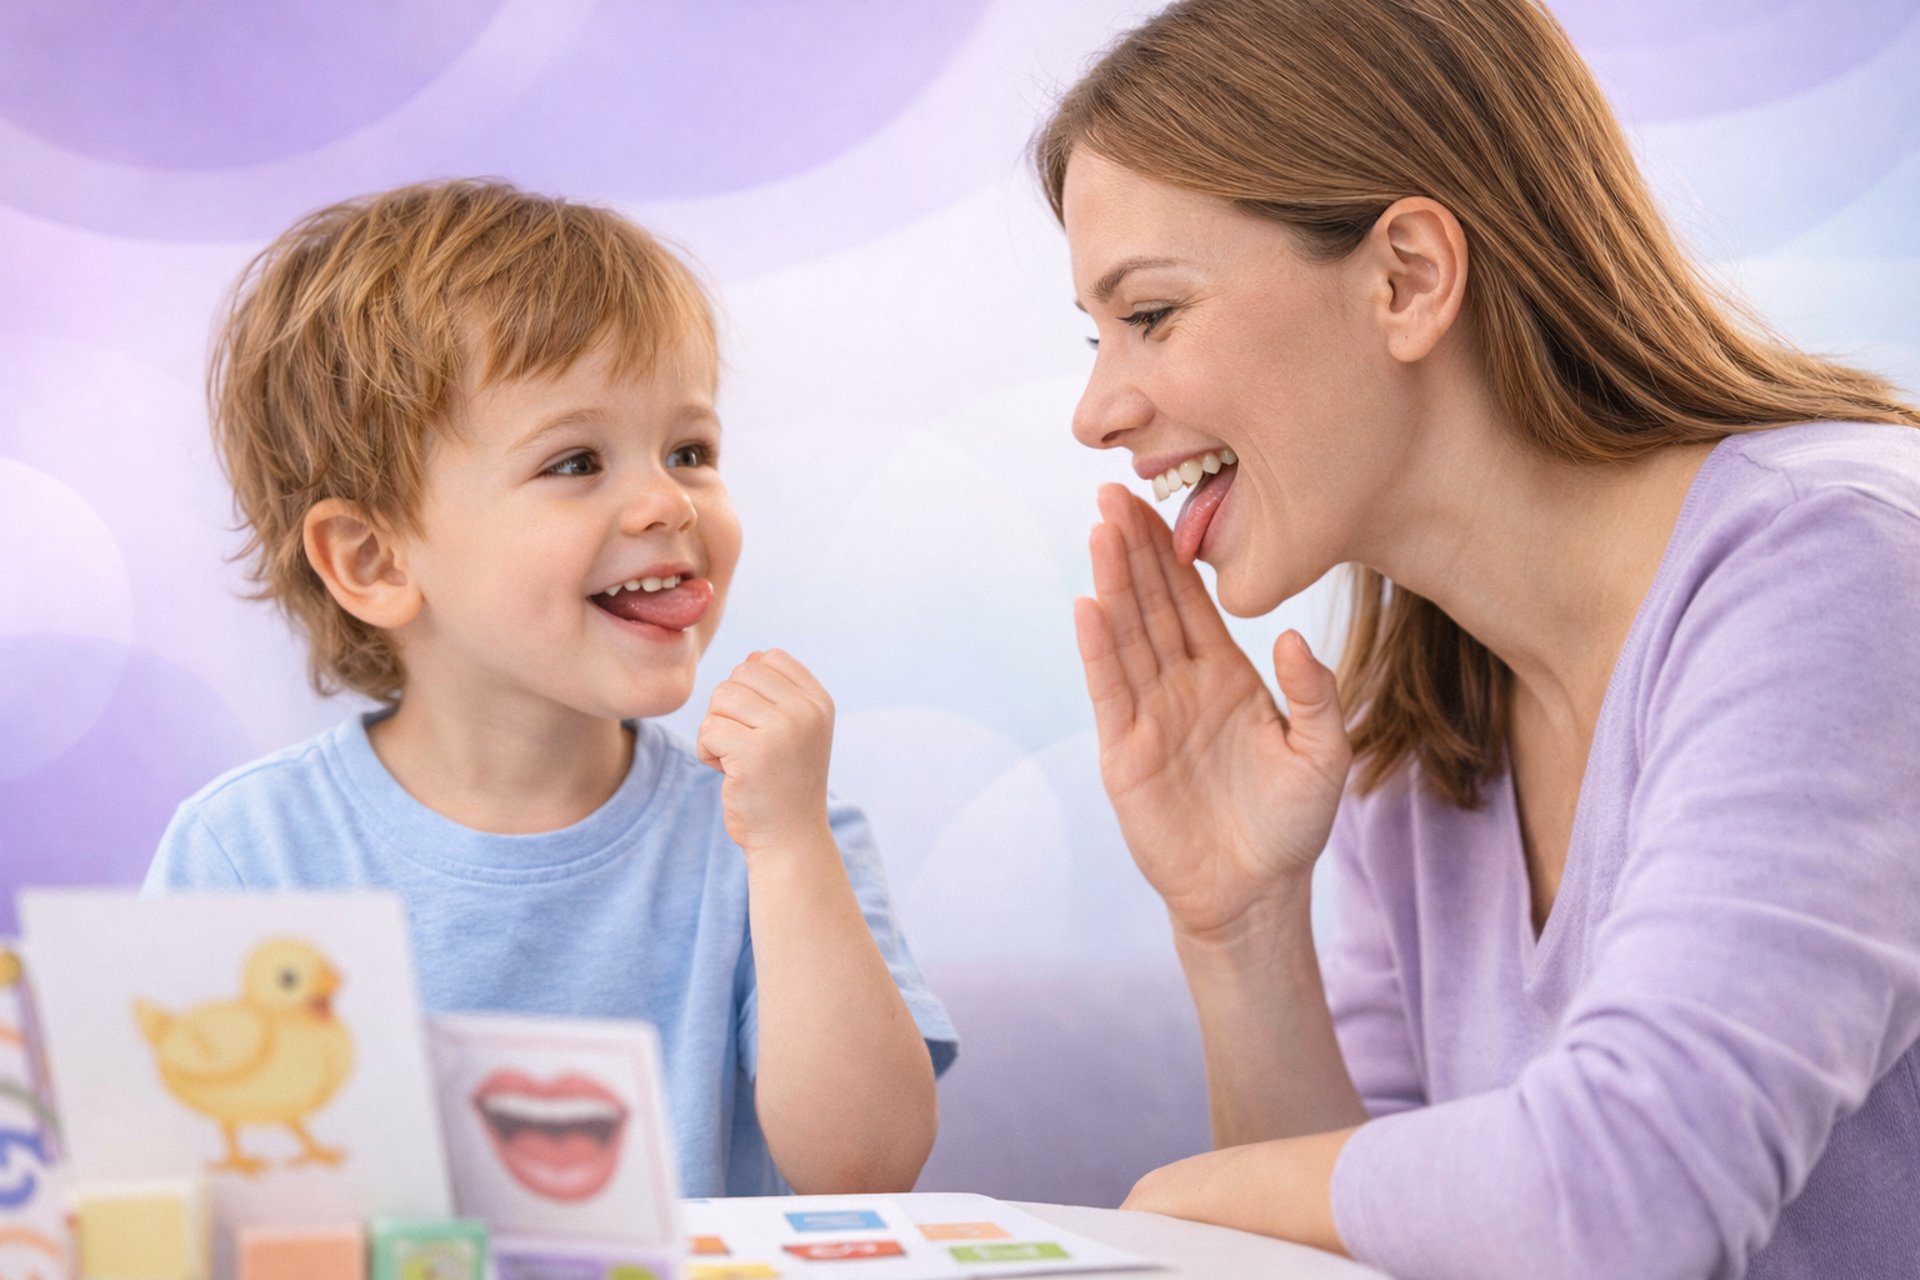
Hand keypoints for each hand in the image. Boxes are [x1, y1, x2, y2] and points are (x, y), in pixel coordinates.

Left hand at [697, 649, 835, 854]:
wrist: (790, 840)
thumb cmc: (783, 783)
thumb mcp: (797, 730)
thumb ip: (779, 692)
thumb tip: (751, 656)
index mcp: (819, 701)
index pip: (769, 658)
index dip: (750, 688)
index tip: (760, 725)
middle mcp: (807, 711)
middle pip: (740, 674)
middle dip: (730, 708)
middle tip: (745, 744)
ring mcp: (783, 731)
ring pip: (721, 698)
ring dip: (717, 729)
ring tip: (738, 758)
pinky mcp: (754, 753)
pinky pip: (708, 728)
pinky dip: (707, 751)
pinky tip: (728, 772)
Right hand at [1076, 485, 1351, 941]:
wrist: (1253, 893)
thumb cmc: (1289, 825)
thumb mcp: (1322, 754)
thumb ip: (1316, 694)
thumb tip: (1298, 637)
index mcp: (1224, 675)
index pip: (1190, 602)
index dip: (1171, 553)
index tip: (1155, 502)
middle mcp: (1179, 686)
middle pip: (1150, 605)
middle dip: (1132, 549)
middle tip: (1113, 492)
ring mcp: (1148, 716)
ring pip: (1126, 637)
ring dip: (1112, 584)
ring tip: (1100, 531)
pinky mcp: (1126, 753)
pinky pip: (1110, 692)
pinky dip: (1098, 650)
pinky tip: (1088, 606)